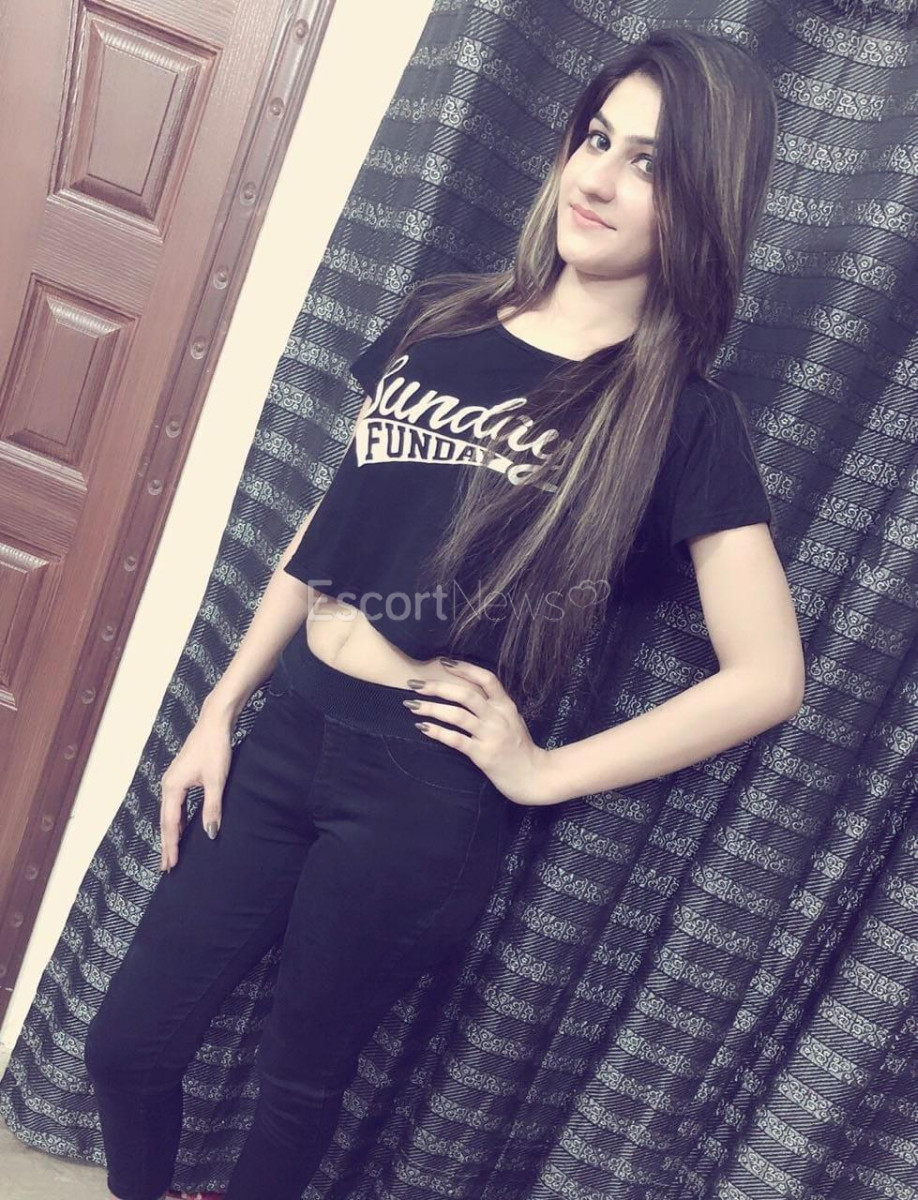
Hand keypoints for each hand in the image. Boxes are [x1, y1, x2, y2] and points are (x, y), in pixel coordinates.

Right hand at [159, 714, 232, 870]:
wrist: (214, 722)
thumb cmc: (215, 748)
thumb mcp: (216, 781)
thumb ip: (212, 808)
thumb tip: (211, 834)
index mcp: (172, 787)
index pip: (171, 824)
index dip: (171, 846)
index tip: (171, 865)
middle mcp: (168, 785)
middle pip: (166, 821)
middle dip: (167, 844)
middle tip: (167, 867)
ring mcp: (173, 780)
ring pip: (170, 813)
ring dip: (172, 833)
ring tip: (173, 853)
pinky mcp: (181, 777)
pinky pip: (176, 805)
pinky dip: (178, 819)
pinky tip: (183, 828)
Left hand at [406, 658, 558, 805]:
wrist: (533, 776)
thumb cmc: (520, 748)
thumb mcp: (512, 721)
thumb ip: (494, 707)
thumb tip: (467, 692)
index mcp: (506, 706)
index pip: (486, 678)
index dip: (465, 668)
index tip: (443, 662)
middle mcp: (498, 717)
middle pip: (466, 694)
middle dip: (437, 687)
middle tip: (414, 684)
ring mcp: (491, 736)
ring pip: (457, 715)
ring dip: (431, 708)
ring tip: (411, 705)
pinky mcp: (483, 755)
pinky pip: (456, 740)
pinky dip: (437, 732)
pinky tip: (422, 727)